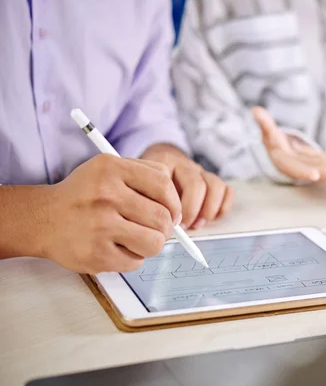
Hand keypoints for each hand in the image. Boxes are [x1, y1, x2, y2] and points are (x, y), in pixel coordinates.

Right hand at [40, 154, 182, 273]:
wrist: (41, 218)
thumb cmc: (84, 195)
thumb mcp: (110, 168)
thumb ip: (146, 175)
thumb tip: (178, 205)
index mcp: (112, 169)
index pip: (164, 185)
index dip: (175, 203)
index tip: (172, 212)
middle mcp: (106, 195)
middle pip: (163, 218)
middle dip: (166, 228)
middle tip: (156, 229)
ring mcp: (100, 226)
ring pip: (154, 243)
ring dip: (152, 244)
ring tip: (138, 239)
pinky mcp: (96, 254)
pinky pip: (136, 262)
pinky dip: (133, 258)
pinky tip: (118, 248)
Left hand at [141, 144, 233, 229]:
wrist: (161, 158)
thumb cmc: (149, 179)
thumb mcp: (141, 184)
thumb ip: (146, 198)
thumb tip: (157, 223)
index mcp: (165, 163)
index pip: (174, 183)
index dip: (175, 206)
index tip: (173, 222)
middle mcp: (186, 166)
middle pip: (197, 185)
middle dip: (193, 210)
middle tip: (186, 226)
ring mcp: (202, 172)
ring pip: (216, 185)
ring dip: (210, 209)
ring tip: (199, 223)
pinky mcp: (213, 181)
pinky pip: (227, 190)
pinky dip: (223, 206)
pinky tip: (212, 217)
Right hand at [252, 107, 325, 182]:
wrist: (284, 152)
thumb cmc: (274, 143)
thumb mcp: (268, 133)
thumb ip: (264, 123)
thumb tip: (255, 110)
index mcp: (290, 166)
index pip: (298, 172)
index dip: (306, 174)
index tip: (316, 176)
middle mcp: (306, 169)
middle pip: (323, 174)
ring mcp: (318, 165)